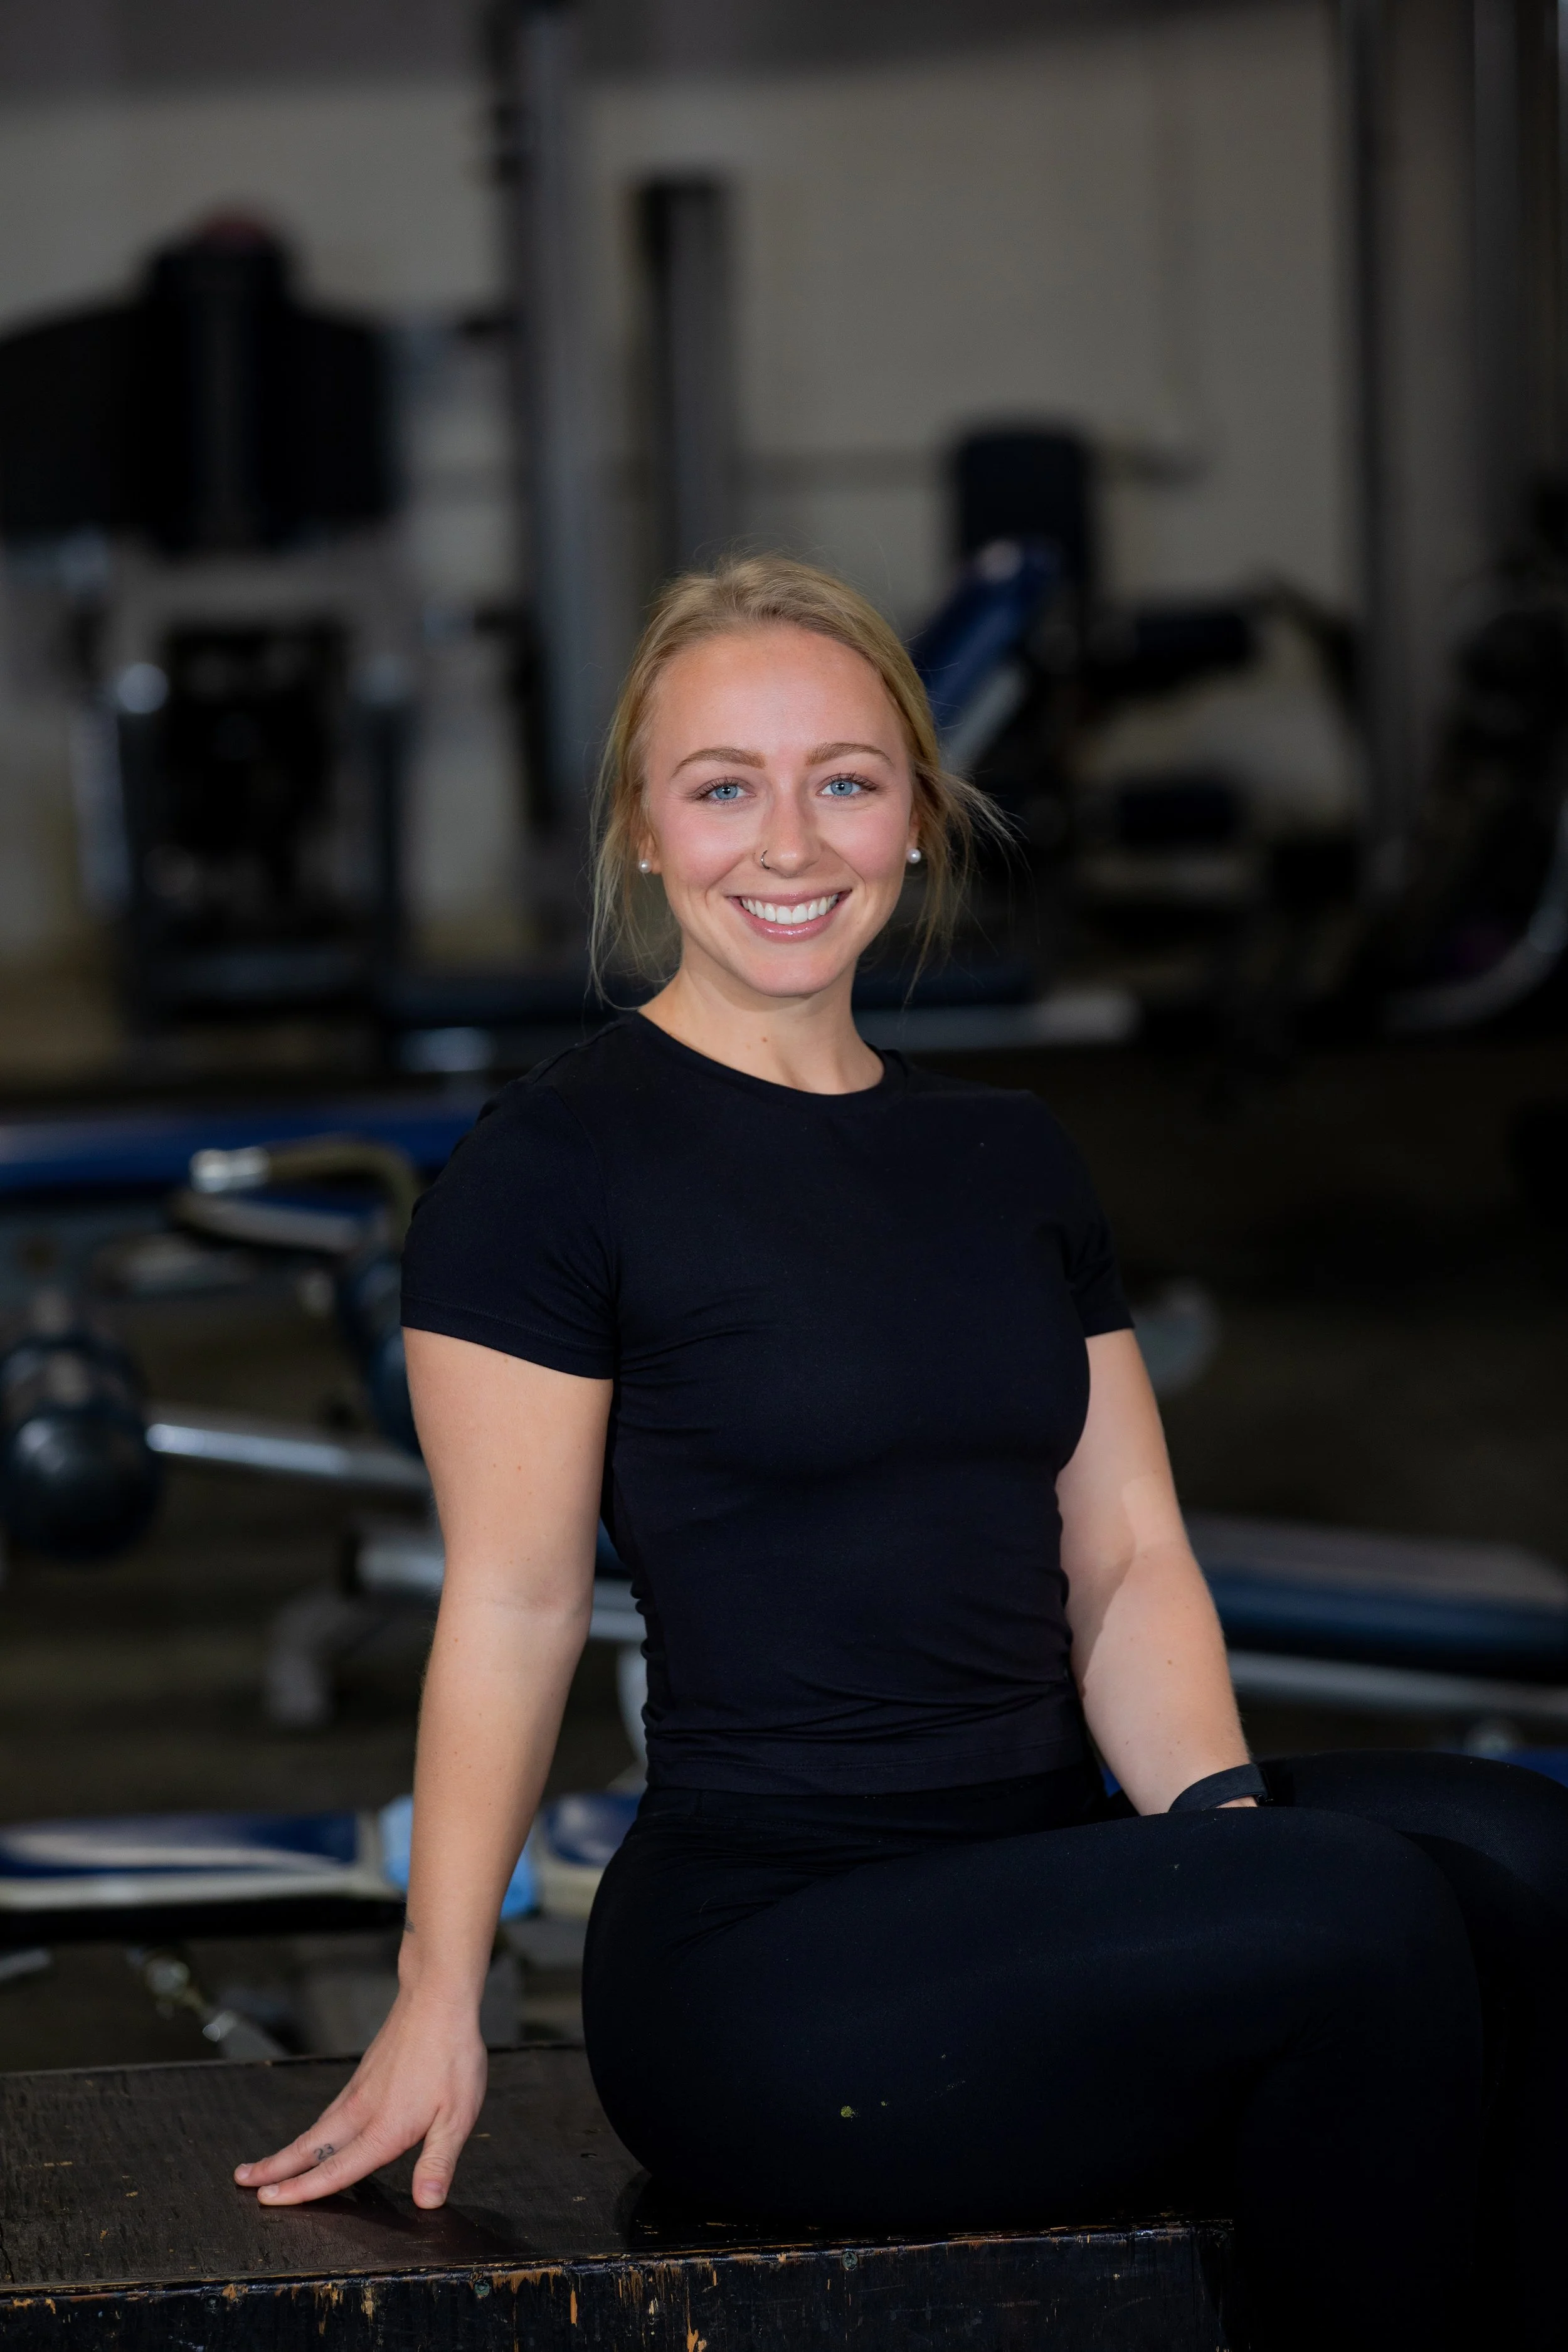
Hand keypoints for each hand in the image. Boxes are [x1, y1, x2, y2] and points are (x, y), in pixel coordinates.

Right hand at [234, 1984, 486, 2208]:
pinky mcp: (363, 2074)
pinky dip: (311, 2130)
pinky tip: (314, 2133)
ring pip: (315, 2128)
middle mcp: (362, 2111)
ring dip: (287, 2150)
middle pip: (309, 2148)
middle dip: (274, 2168)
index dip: (301, 2190)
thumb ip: (439, 2161)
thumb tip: (427, 2204)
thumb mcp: (458, 2115)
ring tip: (264, 2164)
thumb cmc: (451, 2055)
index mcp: (383, 2129)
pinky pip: (330, 2111)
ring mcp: (359, 2090)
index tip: (266, 2201)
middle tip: (241, 2180)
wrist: (436, 1997)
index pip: (335, 2170)